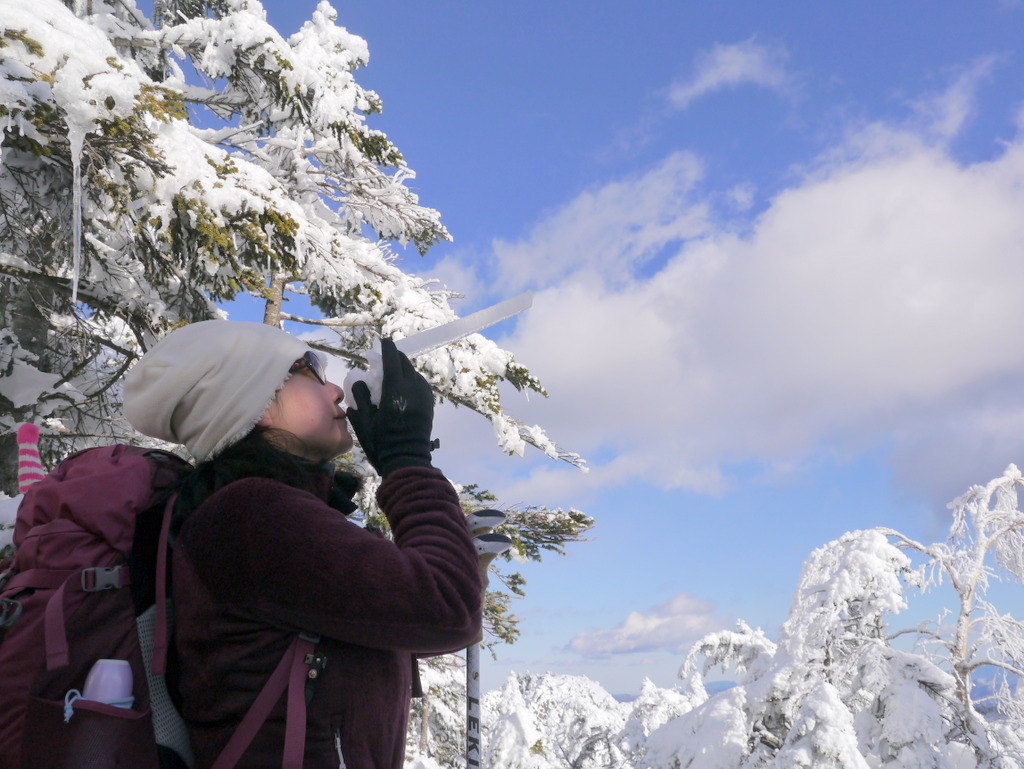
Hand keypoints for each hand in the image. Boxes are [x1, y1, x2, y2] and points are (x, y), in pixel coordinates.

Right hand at [345, 338, 435, 476]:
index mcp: (395, 392)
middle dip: (396, 357)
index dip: (388, 349)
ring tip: (394, 370)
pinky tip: (405, 384)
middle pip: (405, 365)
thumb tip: (360, 380)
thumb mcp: (363, 421)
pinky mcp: (429, 405)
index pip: (393, 362)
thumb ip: (361, 397)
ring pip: (415, 374)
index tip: (384, 341)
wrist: (407, 459)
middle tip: (386, 355)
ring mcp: (423, 397)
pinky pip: (421, 385)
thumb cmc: (381, 442)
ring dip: (404, 368)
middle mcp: (412, 390)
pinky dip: (412, 379)